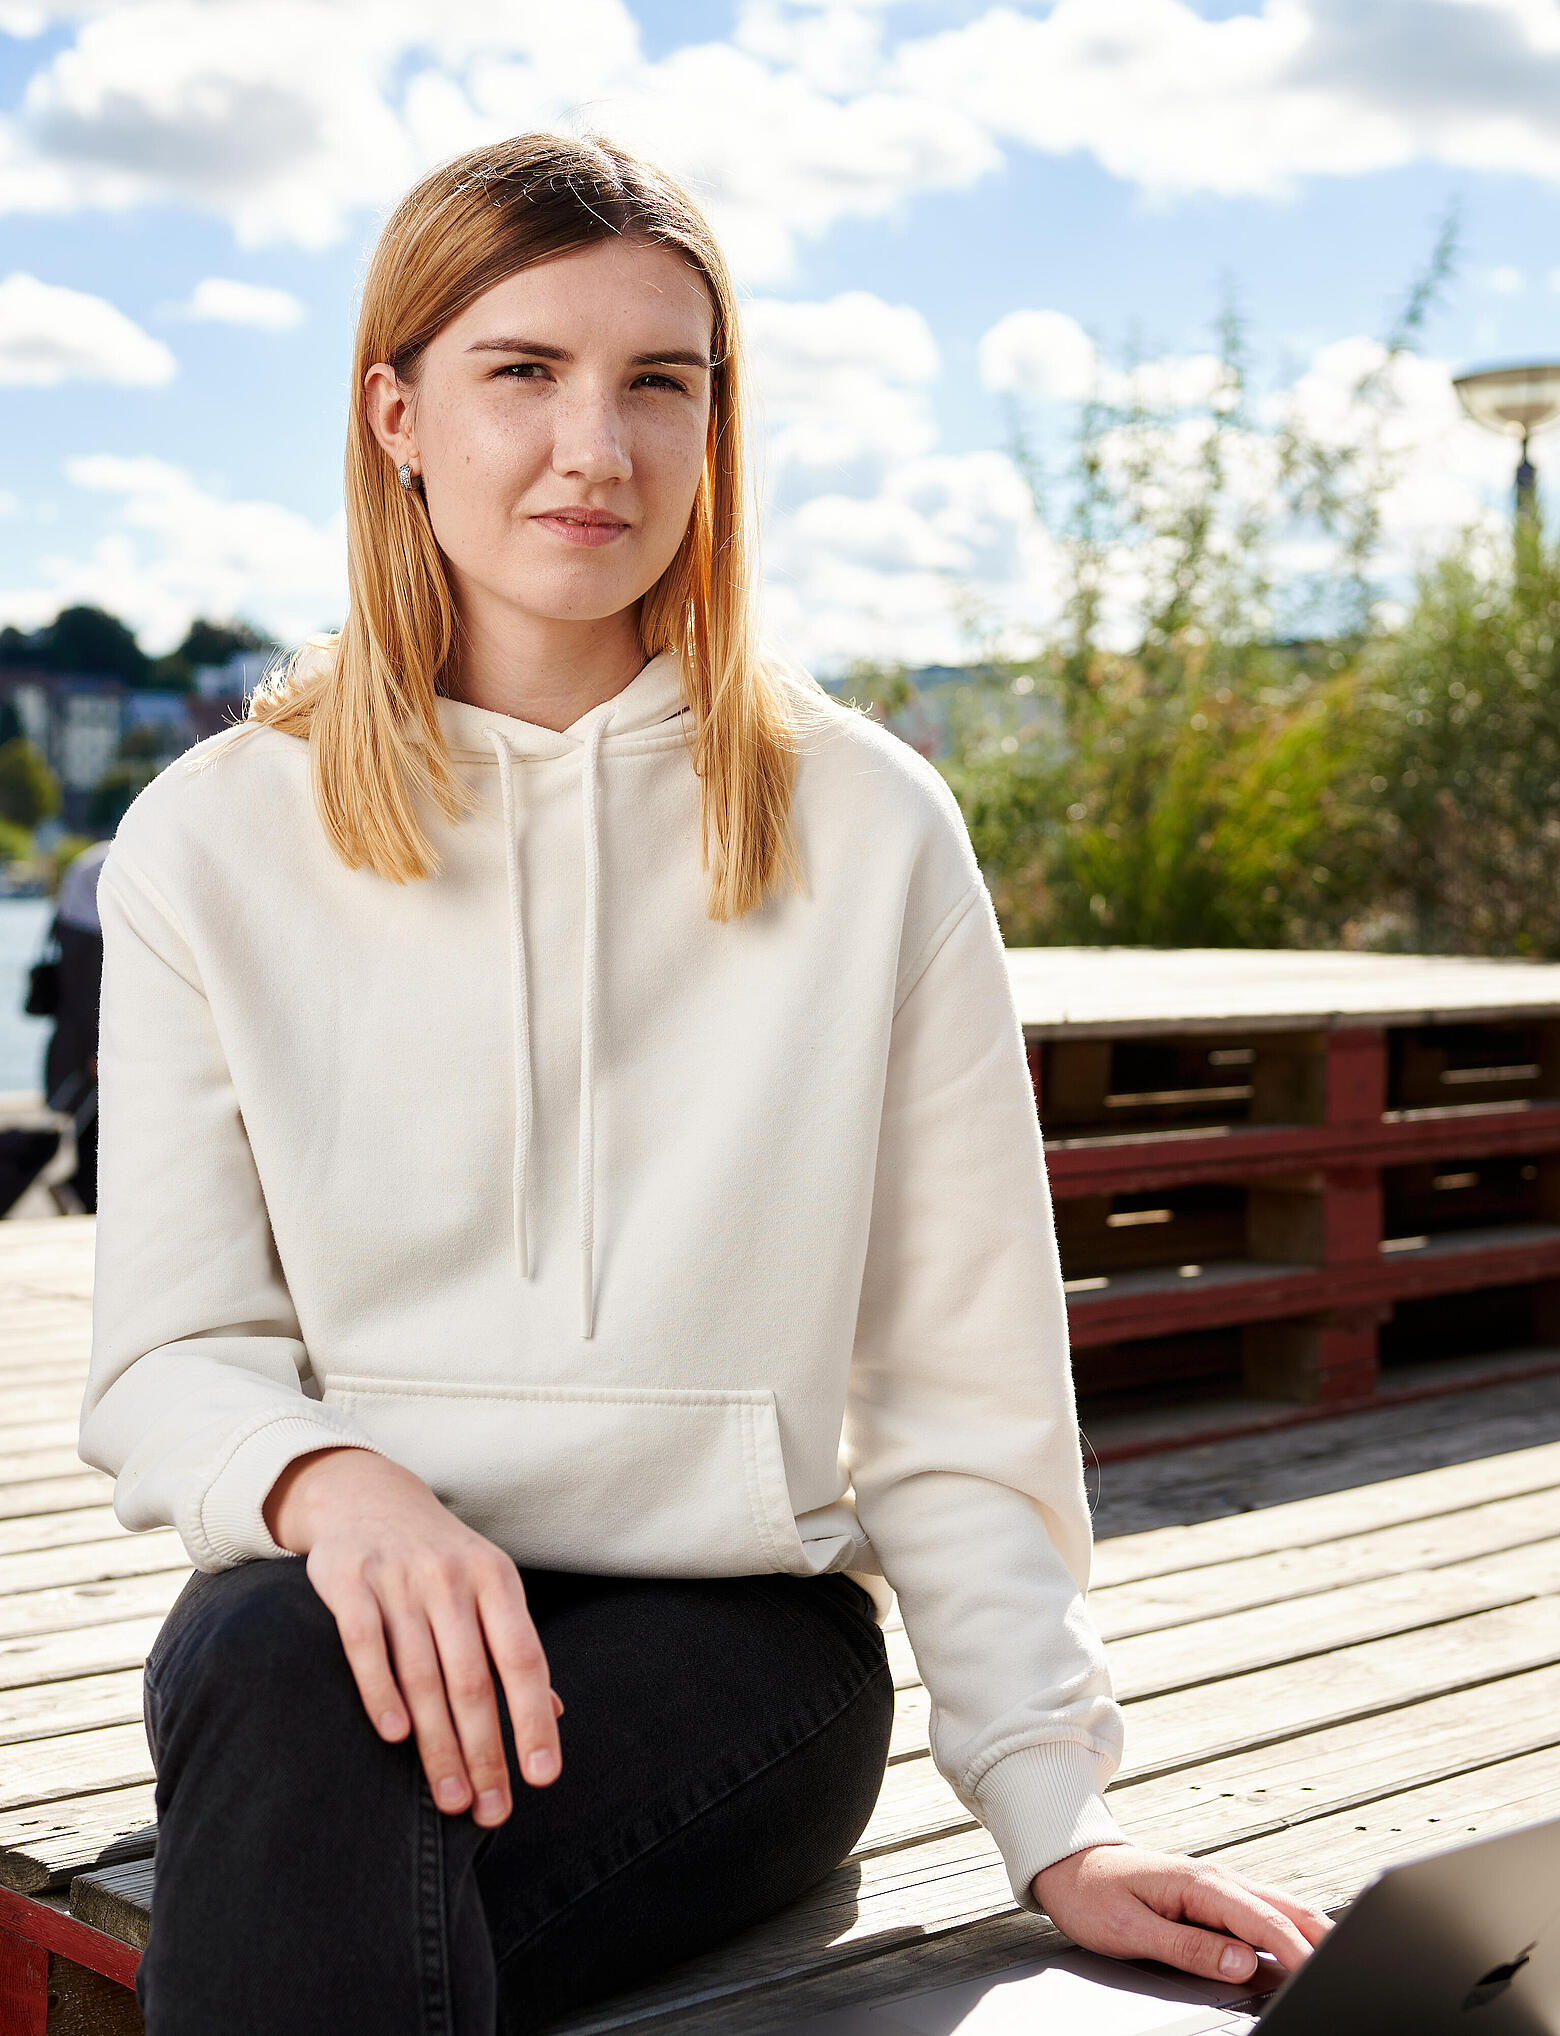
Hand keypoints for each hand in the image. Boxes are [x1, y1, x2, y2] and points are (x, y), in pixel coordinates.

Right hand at [262, 1445, 563, 1828]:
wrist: (368, 1494)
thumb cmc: (439, 1559)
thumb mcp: (488, 1588)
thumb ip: (513, 1648)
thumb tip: (553, 1717)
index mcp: (496, 1580)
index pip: (523, 1659)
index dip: (532, 1720)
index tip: (542, 1778)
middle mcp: (452, 1578)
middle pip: (474, 1679)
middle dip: (485, 1752)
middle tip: (489, 1811)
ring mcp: (400, 1578)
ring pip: (423, 1674)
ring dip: (438, 1744)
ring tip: (451, 1798)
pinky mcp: (349, 1580)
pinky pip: (365, 1643)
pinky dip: (379, 1690)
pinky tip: (394, 1737)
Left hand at [1031, 1842, 1332, 1984]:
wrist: (1070, 1865)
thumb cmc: (1094, 1895)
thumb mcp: (1132, 1930)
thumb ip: (1189, 1947)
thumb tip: (1242, 1962)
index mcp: (1199, 1883)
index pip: (1262, 1920)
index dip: (1296, 1951)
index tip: (1321, 1975)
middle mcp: (1215, 1879)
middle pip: (1283, 1908)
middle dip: (1320, 1936)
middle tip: (1353, 1967)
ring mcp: (1216, 1886)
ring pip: (1277, 1907)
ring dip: (1309, 1931)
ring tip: (1340, 1959)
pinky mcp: (1212, 1897)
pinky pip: (1260, 1913)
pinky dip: (1287, 1929)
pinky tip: (1300, 1948)